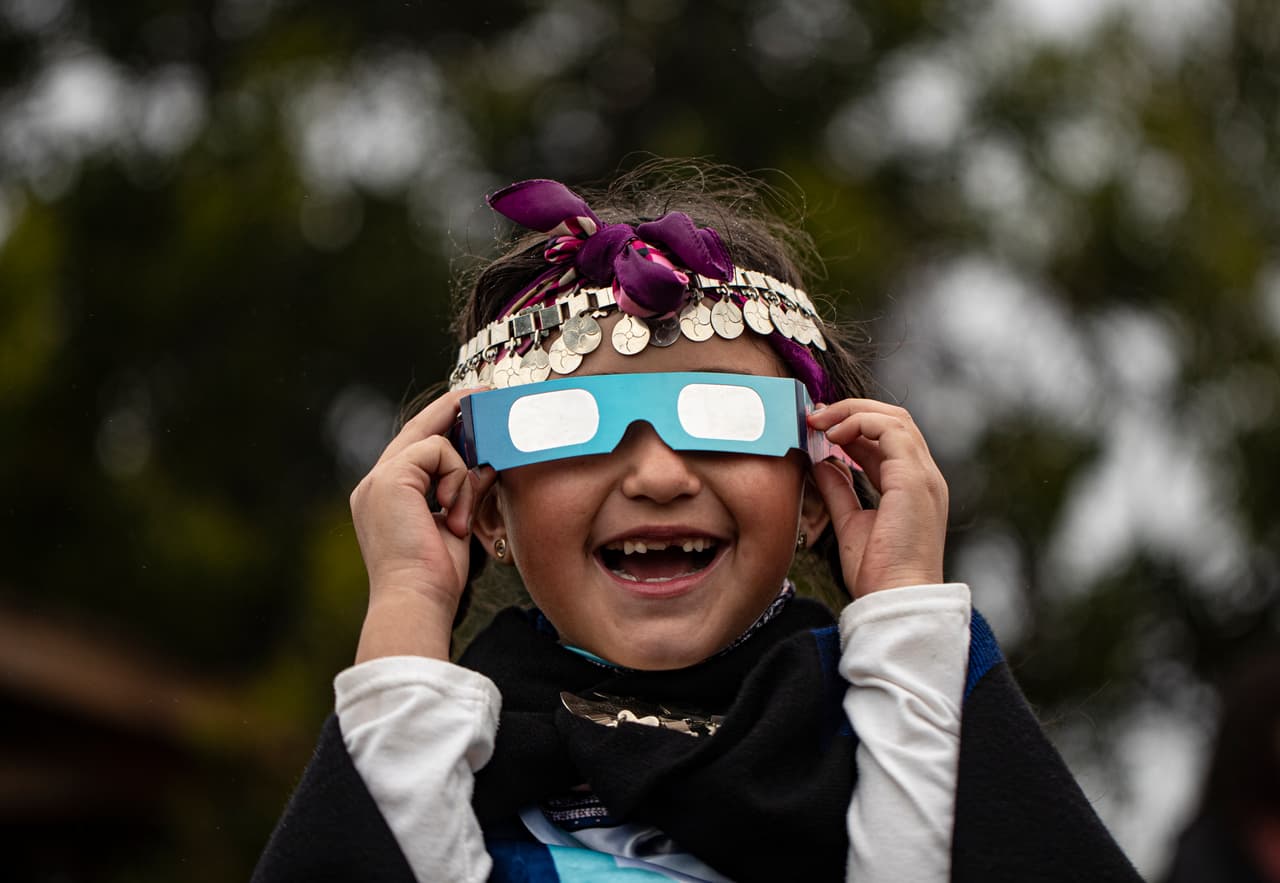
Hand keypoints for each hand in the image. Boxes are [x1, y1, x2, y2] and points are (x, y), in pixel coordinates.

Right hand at [348, 387, 496, 660]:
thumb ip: (465, 490)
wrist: (416, 602)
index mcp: (385, 498)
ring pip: (434, 442)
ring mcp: (378, 479)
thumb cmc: (435, 578)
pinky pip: (438, 452)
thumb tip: (486, 465)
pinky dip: (456, 480)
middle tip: (485, 393)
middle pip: (418, 431)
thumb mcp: (456, 524)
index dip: (443, 425)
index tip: (473, 409)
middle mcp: (374, 484)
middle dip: (453, 409)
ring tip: (457, 519)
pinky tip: (452, 516)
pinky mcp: (390, 478)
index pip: (415, 448)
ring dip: (460, 475)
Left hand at [807, 400, 947, 598]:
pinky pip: (890, 429)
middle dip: (852, 411)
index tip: (818, 429)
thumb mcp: (851, 523)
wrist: (895, 600)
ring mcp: (923, 475)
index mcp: (913, 488)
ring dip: (852, 412)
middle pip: (894, 420)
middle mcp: (924, 476)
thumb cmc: (878, 575)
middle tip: (815, 416)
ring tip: (819, 421)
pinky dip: (859, 422)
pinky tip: (833, 435)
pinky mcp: (914, 478)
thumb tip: (822, 463)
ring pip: (894, 417)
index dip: (853, 427)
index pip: (887, 440)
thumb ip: (839, 491)